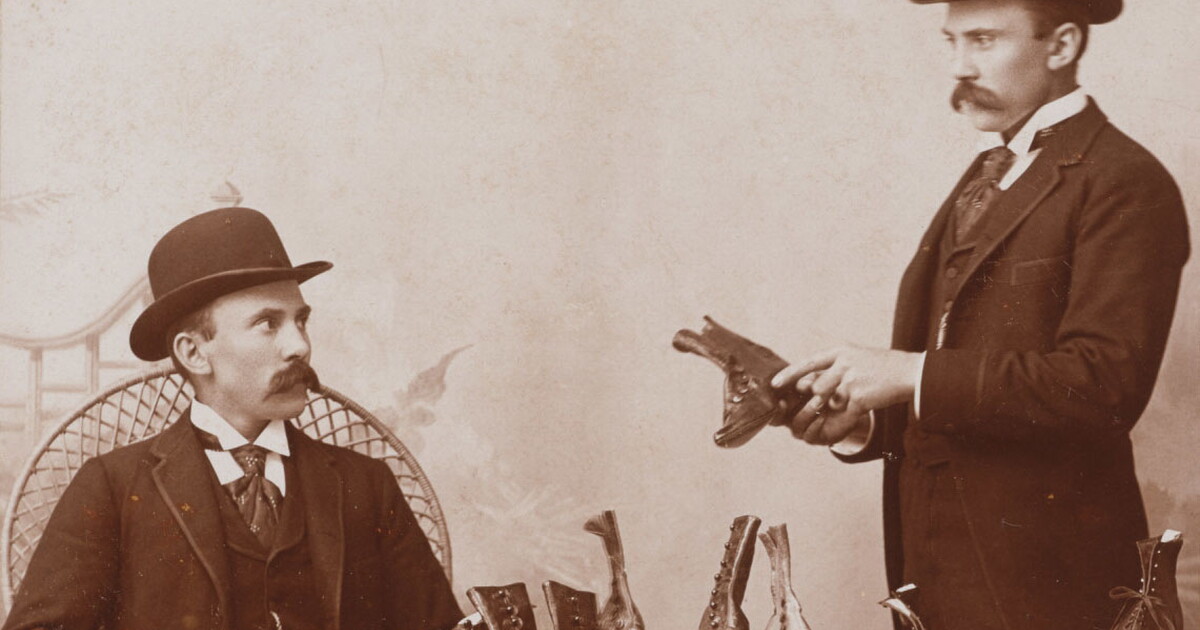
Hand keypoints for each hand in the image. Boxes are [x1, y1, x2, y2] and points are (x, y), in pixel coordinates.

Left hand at [770, 346, 920, 443]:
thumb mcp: (857, 357)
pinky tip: (836, 433)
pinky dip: (838, 428)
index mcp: (840, 352)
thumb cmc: (883, 367)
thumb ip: (835, 368)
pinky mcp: (860, 397)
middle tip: (812, 408)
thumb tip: (812, 384)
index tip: (775, 384)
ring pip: (826, 401)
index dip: (790, 374)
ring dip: (829, 411)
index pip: (808, 363)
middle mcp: (843, 364)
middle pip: (815, 386)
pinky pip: (843, 417)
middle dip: (814, 400)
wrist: (911, 372)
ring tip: (837, 415)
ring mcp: (851, 380)